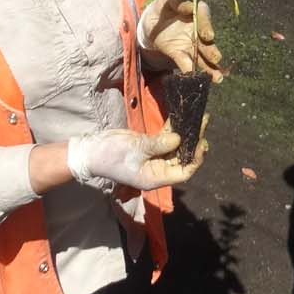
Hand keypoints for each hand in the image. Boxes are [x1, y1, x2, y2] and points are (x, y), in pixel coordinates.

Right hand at [68, 122, 205, 191]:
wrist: (90, 150)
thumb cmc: (111, 155)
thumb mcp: (136, 149)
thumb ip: (158, 144)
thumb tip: (179, 139)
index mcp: (155, 177)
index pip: (183, 172)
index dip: (195, 159)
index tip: (202, 143)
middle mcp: (157, 169)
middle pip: (182, 158)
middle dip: (193, 142)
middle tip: (203, 122)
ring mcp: (153, 157)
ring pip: (175, 147)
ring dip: (185, 133)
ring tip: (197, 116)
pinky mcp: (148, 146)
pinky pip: (165, 138)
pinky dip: (173, 128)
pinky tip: (181, 116)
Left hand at [141, 0, 222, 79]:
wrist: (152, 19)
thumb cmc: (164, 4)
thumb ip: (178, 1)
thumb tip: (190, 7)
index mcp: (196, 11)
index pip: (203, 17)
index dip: (207, 27)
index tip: (209, 37)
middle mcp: (197, 29)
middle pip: (206, 41)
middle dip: (211, 50)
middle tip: (216, 59)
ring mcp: (190, 43)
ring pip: (201, 56)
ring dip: (209, 67)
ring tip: (217, 78)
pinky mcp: (180, 53)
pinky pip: (186, 63)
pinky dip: (190, 71)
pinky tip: (195, 80)